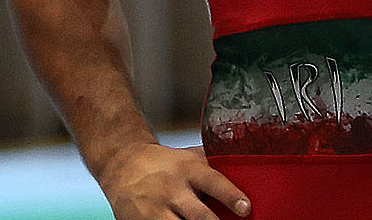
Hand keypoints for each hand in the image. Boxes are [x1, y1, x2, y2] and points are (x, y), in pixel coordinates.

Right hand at [98, 144, 249, 219]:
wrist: (122, 165)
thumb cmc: (164, 164)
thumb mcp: (188, 157)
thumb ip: (213, 164)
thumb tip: (249, 164)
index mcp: (188, 170)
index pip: (212, 181)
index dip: (230, 195)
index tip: (246, 208)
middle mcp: (172, 190)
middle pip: (198, 214)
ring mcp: (155, 210)